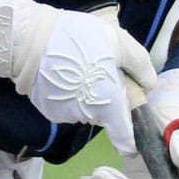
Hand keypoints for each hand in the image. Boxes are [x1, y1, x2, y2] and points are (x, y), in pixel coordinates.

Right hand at [0, 0, 155, 155]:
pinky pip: (66, 105)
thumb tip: (149, 84)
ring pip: (86, 109)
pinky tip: (62, 72)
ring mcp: (65, 115)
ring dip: (87, 94)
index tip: (133, 128)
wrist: (30, 40)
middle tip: (102, 69)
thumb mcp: (118, 42)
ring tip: (79, 66)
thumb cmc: (79, 38)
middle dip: (108, 99)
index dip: (133, 138)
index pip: (126, 140)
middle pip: (106, 116)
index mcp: (110, 104)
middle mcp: (88, 116)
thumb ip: (139, 65)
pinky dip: (69, 93)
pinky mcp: (48, 110)